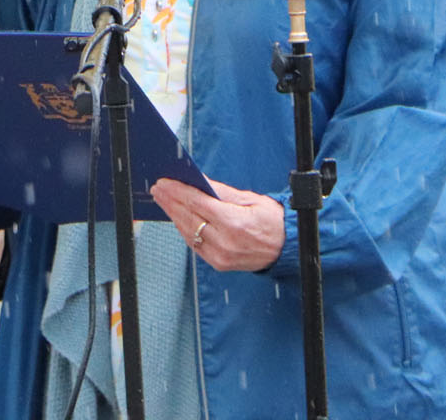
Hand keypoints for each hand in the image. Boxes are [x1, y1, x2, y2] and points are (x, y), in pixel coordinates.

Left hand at [151, 177, 284, 272]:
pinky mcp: (218, 264)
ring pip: (188, 232)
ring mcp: (220, 256)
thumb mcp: (251, 199)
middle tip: (158, 188)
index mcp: (234, 223)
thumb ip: (222, 192)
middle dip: (171, 201)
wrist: (287, 249)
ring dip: (173, 215)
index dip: (178, 191)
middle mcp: (224, 242)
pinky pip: (195, 245)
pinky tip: (177, 217)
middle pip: (189, 218)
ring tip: (163, 200)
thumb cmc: (272, 221)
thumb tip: (200, 181)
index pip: (197, 204)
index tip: (165, 182)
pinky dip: (184, 229)